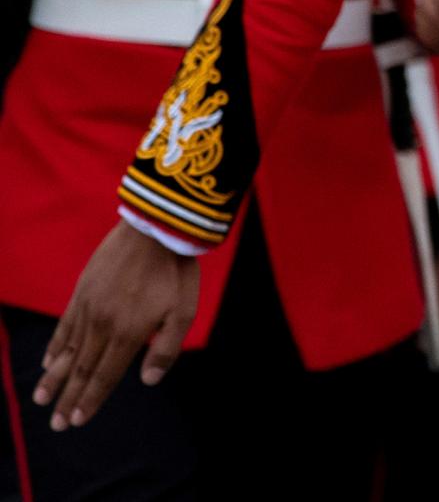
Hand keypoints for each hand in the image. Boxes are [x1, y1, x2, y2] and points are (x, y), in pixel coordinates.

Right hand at [34, 223, 199, 429]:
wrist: (154, 229)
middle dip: (68, 399)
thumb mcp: (184, 311)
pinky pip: (64, 327)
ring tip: (41, 399)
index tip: (76, 420)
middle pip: (81, 369)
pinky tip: (48, 362)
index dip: (91, 400)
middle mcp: (102, 325)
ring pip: (67, 351)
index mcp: (128, 333)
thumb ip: (166, 348)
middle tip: (56, 424)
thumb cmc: (175, 271)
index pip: (104, 376)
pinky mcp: (81, 293)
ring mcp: (88, 308)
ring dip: (54, 378)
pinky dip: (54, 347)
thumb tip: (147, 380)